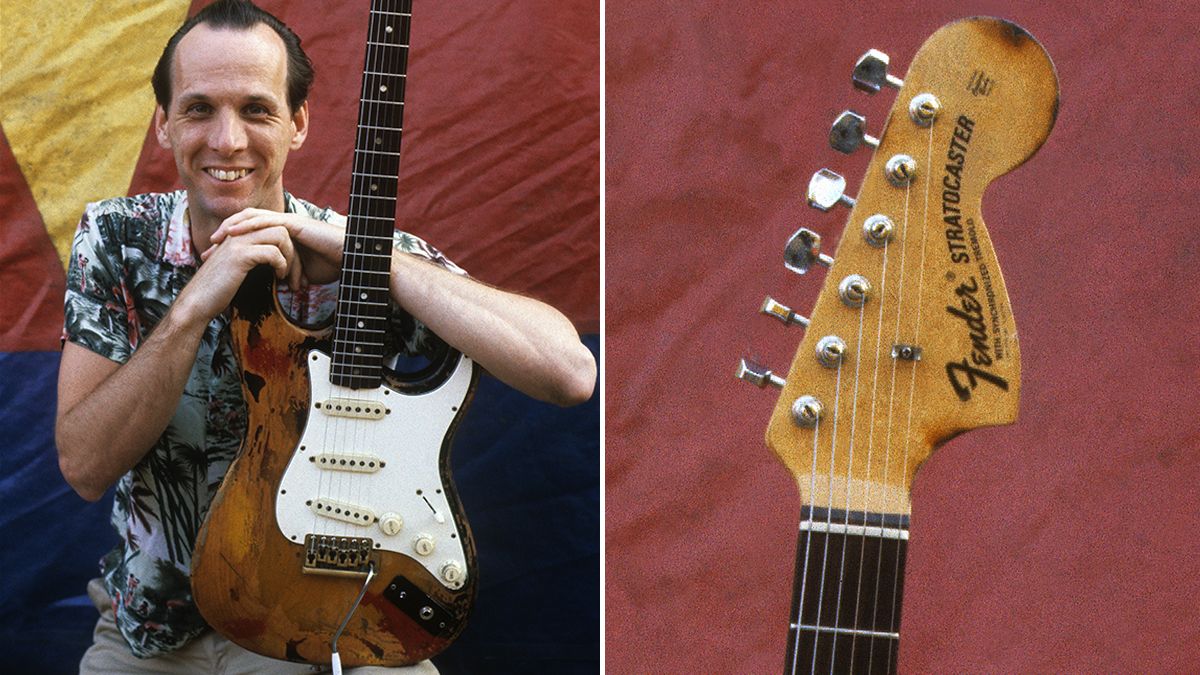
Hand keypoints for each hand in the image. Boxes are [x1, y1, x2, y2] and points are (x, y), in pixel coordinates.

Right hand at [176, 223, 298, 324]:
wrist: (197, 301)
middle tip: (298, 275)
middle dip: (295, 252)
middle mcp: (239, 232)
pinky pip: (272, 252)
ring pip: (280, 236)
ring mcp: (238, 242)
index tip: (294, 267)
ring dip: (291, 257)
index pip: (273, 227)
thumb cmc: (218, 289)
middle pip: (281, 228)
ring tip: (288, 276)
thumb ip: (255, 257)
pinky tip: (279, 277)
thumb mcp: (239, 267)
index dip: (288, 245)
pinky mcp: (240, 255)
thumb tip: (277, 259)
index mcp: (239, 233)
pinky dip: (282, 265)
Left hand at [207, 208, 345, 284]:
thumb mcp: (302, 270)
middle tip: (210, 246)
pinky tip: (234, 231)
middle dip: (226, 233)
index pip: (252, 234)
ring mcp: (287, 221)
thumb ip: (290, 272)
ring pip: (253, 218)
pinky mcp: (293, 222)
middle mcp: (282, 225)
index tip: (216, 257)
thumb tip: (283, 285)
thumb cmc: (330, 265)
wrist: (348, 258)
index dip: (233, 243)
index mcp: (282, 235)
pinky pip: (266, 220)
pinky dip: (248, 224)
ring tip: (217, 237)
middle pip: (247, 223)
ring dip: (232, 226)